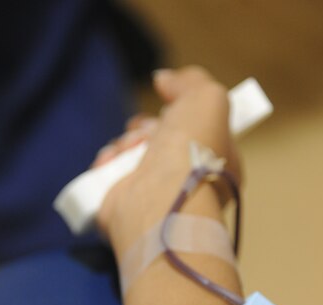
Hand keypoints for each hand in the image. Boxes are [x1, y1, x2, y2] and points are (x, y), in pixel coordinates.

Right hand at [96, 66, 241, 255]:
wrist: (160, 198)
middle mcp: (186, 182)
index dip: (176, 115)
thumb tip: (164, 80)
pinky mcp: (124, 206)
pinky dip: (106, 163)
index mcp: (216, 163)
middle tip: (145, 133)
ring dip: (124, 144)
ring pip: (130, 155)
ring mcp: (154, 197)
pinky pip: (109, 175)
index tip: (168, 110)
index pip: (193, 131)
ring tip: (127, 149)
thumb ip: (190, 81)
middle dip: (144, 129)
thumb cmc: (192, 152)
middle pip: (157, 140)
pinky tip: (111, 162)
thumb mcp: (207, 99)